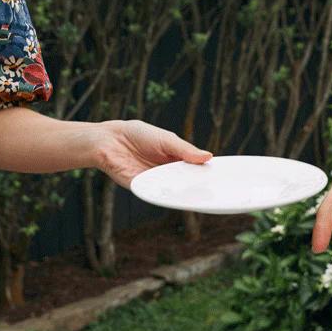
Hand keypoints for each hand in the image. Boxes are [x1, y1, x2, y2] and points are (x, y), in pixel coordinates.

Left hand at [94, 120, 211, 186]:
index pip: (195, 170)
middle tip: (213, 190)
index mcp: (176, 160)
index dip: (207, 174)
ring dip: (185, 193)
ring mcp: (156, 182)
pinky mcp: (143, 188)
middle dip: (199, 187)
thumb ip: (185, 150)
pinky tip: (176, 195)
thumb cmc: (138, 135)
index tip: (221, 179)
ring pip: (174, 191)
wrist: (110, 140)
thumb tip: (208, 157)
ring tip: (199, 194)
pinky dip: (167, 195)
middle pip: (187, 183)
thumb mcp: (166, 140)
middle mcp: (167, 173)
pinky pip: (158, 194)